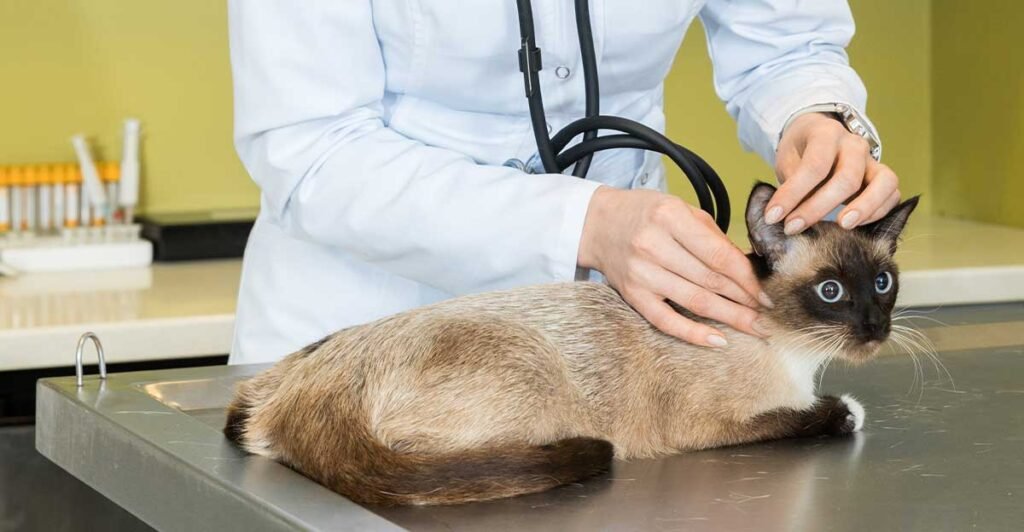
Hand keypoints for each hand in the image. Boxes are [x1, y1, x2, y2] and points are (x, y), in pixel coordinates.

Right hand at [578, 187, 770, 346]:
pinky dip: (692, 333)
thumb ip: (712, 235)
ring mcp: (641, 272)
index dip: (747, 278)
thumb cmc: (644, 213)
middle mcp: (653, 245)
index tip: (766, 294)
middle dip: (744, 301)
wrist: (597, 224)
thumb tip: (747, 269)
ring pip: (694, 301)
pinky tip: (717, 340)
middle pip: (710, 280)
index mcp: (670, 217)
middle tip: (767, 316)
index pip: (718, 254)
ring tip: (753, 328)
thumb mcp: (679, 208)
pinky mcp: (632, 294)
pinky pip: (665, 320)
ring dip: (728, 317)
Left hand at [767, 113, 900, 233]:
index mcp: (825, 133)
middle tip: (793, 227)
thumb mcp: (787, 162)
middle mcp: (854, 144)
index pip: (814, 166)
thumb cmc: (800, 154)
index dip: (793, 194)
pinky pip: (892, 194)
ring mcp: (873, 160)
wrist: (818, 139)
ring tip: (842, 226)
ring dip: (863, 208)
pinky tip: (855, 226)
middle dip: (818, 207)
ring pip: (883, 182)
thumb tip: (778, 217)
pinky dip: (877, 212)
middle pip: (847, 178)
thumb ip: (788, 185)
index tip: (773, 216)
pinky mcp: (884, 177)